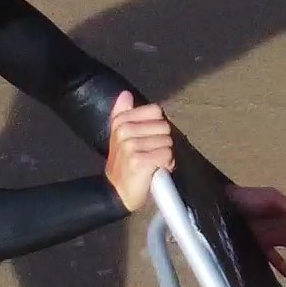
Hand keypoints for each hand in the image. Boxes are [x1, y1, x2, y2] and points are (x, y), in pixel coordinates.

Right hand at [102, 91, 175, 213]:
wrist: (118, 192)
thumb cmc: (124, 163)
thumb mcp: (120, 136)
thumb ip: (123, 114)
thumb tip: (125, 94)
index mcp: (120, 122)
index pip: (155, 111)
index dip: (157, 126)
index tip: (148, 138)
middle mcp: (124, 131)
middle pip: (164, 126)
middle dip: (163, 142)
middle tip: (151, 154)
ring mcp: (131, 146)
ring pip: (167, 142)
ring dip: (165, 155)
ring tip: (153, 163)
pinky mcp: (139, 161)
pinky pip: (167, 155)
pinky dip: (166, 165)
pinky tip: (156, 170)